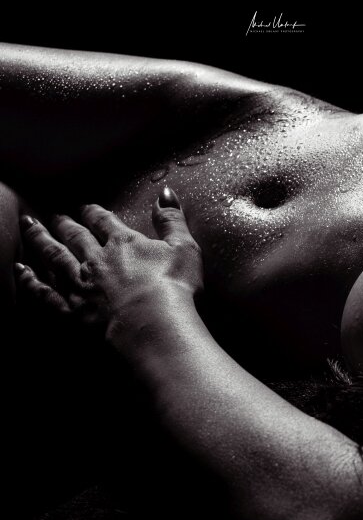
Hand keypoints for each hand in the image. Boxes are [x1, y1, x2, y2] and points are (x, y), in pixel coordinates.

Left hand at [15, 187, 202, 330]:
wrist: (154, 326)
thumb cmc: (175, 287)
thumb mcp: (184, 248)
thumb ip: (172, 220)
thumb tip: (166, 193)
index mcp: (124, 243)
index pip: (104, 221)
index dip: (94, 213)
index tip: (87, 208)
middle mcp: (96, 259)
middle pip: (75, 236)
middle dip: (65, 224)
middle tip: (56, 216)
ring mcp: (79, 284)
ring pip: (54, 257)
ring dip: (41, 240)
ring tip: (30, 227)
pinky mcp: (71, 309)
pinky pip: (44, 292)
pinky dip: (30, 280)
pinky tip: (20, 270)